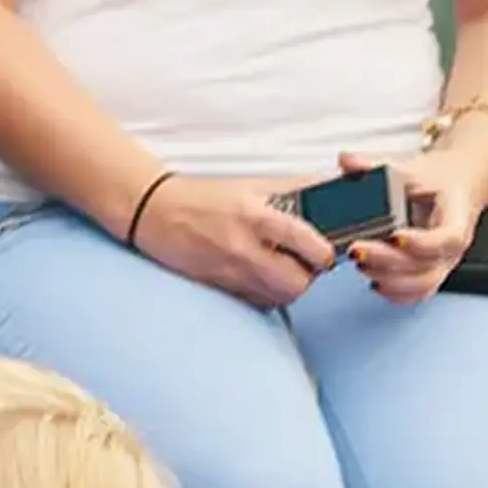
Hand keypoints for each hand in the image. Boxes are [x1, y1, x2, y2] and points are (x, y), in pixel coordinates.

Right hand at [125, 175, 337, 308]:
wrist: (154, 212)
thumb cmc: (204, 197)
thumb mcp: (252, 185)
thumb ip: (296, 188)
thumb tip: (332, 191)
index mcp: (255, 216)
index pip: (308, 244)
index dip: (324, 252)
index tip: (322, 249)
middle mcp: (244, 248)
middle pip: (299, 283)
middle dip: (308, 274)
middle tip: (303, 261)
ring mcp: (230, 272)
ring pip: (280, 297)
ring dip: (288, 285)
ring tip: (281, 267)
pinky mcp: (220, 288)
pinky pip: (259, 302)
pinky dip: (267, 293)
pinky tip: (260, 276)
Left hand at [342, 149, 487, 304]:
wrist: (454, 187)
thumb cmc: (433, 180)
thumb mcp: (408, 167)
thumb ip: (376, 166)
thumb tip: (346, 160)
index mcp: (456, 219)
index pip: (448, 238)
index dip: (423, 243)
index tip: (395, 236)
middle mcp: (452, 247)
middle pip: (428, 267)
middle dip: (389, 263)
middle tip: (357, 251)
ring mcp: (443, 263)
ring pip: (422, 285)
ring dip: (389, 280)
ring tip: (360, 263)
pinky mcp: (431, 272)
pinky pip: (418, 293)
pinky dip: (396, 293)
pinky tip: (373, 281)